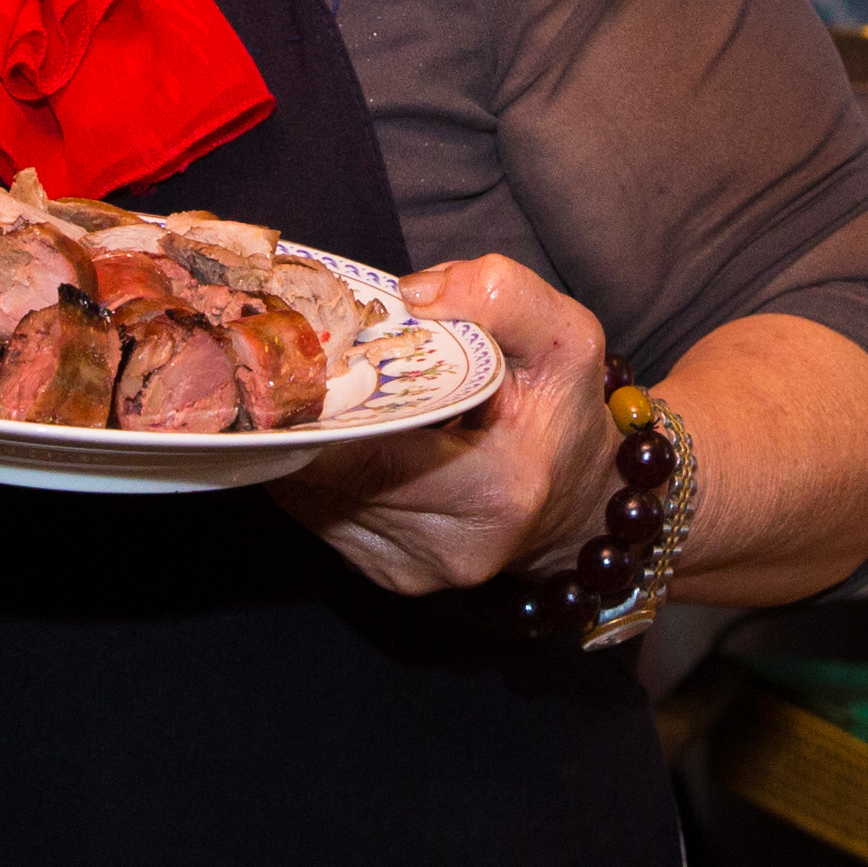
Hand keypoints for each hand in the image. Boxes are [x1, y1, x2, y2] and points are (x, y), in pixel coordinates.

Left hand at [275, 252, 620, 598]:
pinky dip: (317, 467)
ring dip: (303, 439)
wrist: (575, 503)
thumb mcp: (563, 340)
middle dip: (302, 414)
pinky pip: (317, 511)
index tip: (303, 354)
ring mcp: (408, 570)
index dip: (321, 403)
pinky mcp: (383, 573)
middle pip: (324, 475)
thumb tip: (412, 293)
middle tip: (292, 358)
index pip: (365, 451)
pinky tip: (335, 432)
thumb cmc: (563, 416)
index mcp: (491, 492)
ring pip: (309, 495)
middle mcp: (443, 545)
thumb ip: (503, 297)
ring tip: (312, 391)